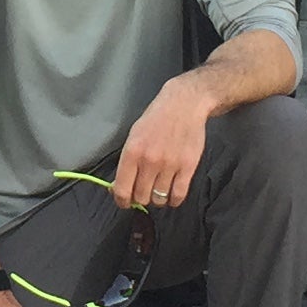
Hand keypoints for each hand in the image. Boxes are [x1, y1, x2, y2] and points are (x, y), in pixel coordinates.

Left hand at [113, 80, 208, 211]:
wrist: (184, 105)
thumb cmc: (156, 119)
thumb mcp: (134, 136)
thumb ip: (127, 162)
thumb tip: (119, 188)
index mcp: (132, 152)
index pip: (122, 190)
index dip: (122, 201)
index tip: (125, 202)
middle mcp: (150, 161)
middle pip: (141, 197)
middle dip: (141, 198)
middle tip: (144, 191)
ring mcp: (170, 165)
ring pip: (159, 199)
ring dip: (157, 199)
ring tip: (158, 189)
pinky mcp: (188, 167)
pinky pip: (178, 195)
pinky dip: (173, 200)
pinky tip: (171, 194)